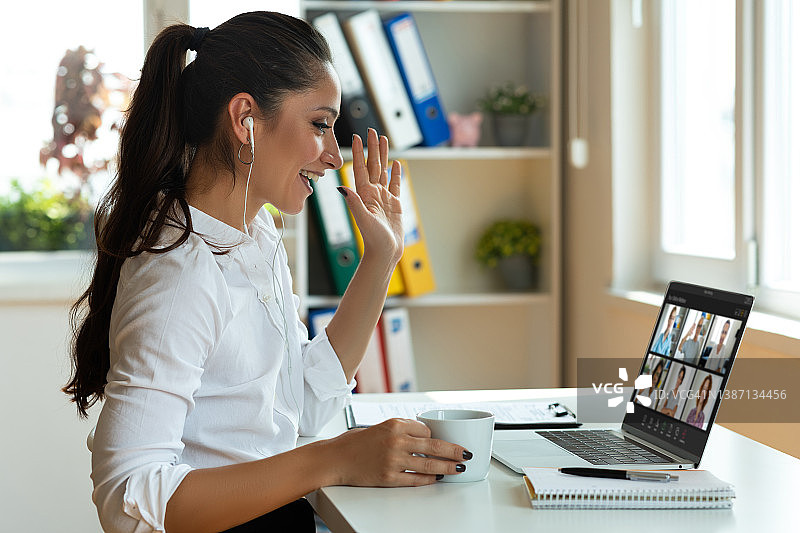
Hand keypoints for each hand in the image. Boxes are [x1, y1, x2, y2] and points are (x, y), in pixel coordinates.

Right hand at [325, 418, 469, 486]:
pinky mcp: (388, 478)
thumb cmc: (357, 442)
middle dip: (454, 451)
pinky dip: (429, 479)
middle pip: (434, 446)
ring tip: (458, 468)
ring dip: (447, 467)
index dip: (437, 437)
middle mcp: (396, 441)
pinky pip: (415, 479)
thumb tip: (426, 437)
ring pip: (429, 465)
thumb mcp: (381, 427)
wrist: (336, 458)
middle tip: (466, 454)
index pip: (426, 430)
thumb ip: (402, 429)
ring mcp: (393, 461)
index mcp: (395, 424)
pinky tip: (437, 478)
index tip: (447, 442)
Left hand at [338, 129, 403, 265]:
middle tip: (372, 131)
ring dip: (383, 155)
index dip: (358, 152)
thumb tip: (343, 188)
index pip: (360, 168)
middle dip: (372, 148)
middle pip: (373, 165)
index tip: (356, 137)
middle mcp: (372, 193)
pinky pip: (395, 185)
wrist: (385, 252)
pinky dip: (396, 174)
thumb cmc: (373, 239)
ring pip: (383, 171)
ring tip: (384, 140)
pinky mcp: (394, 204)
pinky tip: (396, 164)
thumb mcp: (363, 219)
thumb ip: (354, 203)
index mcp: (364, 194)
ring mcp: (383, 197)